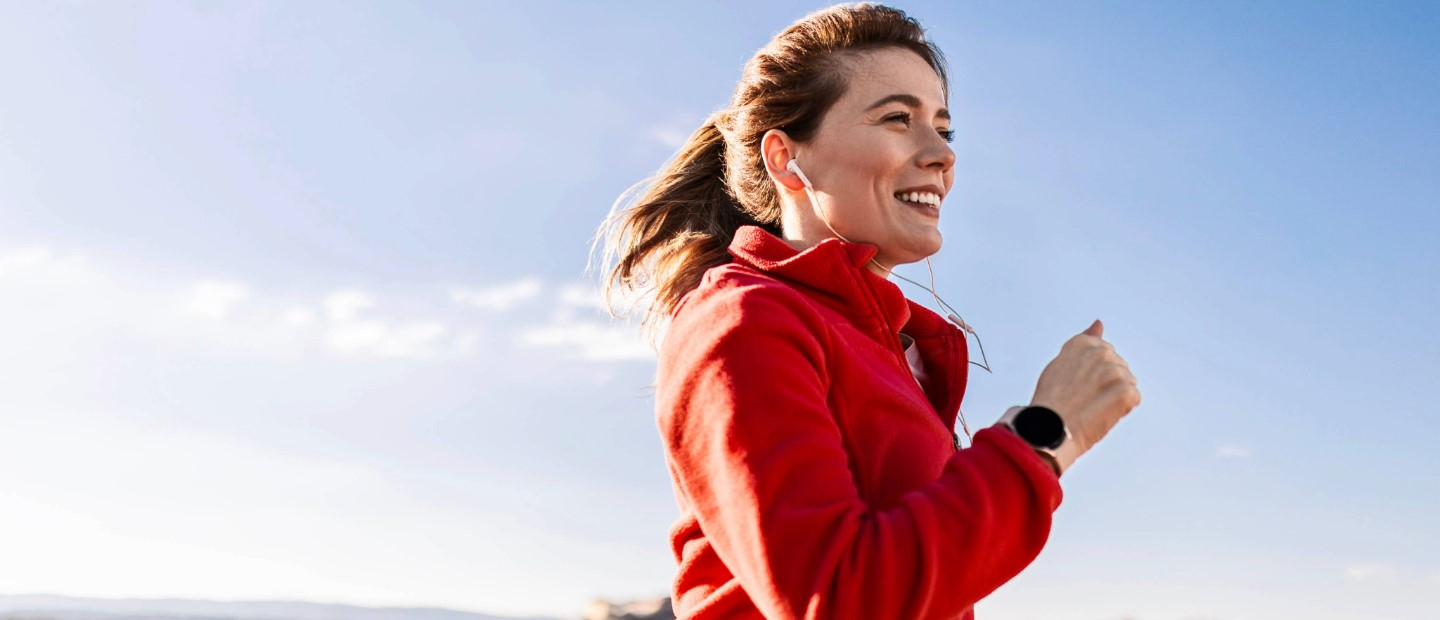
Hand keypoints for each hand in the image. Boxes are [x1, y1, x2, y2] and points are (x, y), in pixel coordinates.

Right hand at [1029, 319, 1139, 470]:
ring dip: (1114, 396)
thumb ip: (1085, 340)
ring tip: (1091, 407)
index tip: (1077, 386)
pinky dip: (1121, 410)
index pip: (1103, 353)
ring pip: (1126, 382)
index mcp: (1084, 343)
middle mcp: (1102, 352)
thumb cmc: (1051, 399)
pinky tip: (1101, 414)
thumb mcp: (1063, 362)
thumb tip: (1099, 323)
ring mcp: (1116, 372)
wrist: (1049, 430)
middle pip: (1117, 367)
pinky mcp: (1127, 392)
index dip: (1092, 374)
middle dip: (1106, 383)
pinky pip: (1133, 399)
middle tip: (1082, 399)